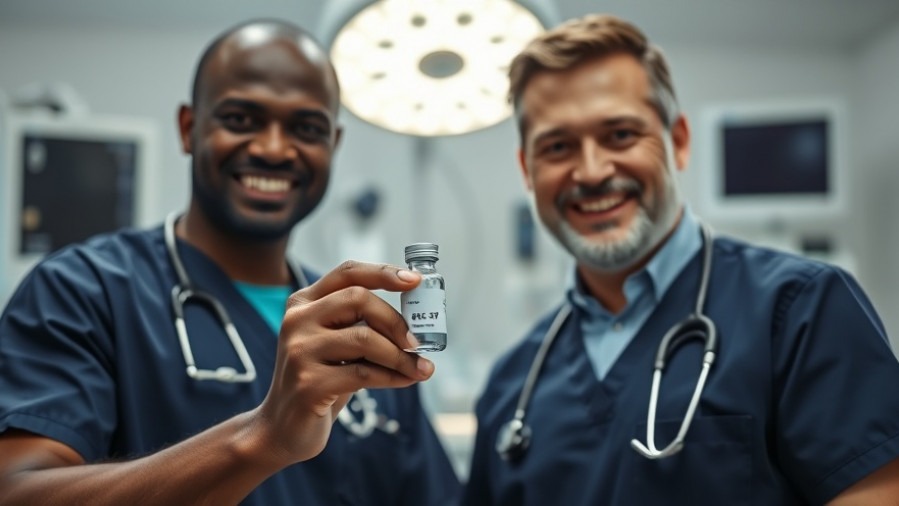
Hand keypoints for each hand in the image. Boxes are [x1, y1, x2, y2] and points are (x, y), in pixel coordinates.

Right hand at [254, 261, 431, 463]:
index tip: (415, 280)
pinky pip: (364, 373)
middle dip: (396, 321)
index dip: (384, 272)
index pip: (348, 273)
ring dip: (400, 356)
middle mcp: (297, 320)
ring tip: (419, 369)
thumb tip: (417, 326)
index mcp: (304, 303)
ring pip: (365, 338)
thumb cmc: (320, 380)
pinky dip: (393, 376)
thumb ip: (364, 326)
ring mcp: (299, 351)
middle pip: (359, 299)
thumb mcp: (337, 345)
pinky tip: (405, 381)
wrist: (283, 428)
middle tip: (418, 343)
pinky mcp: (308, 383)